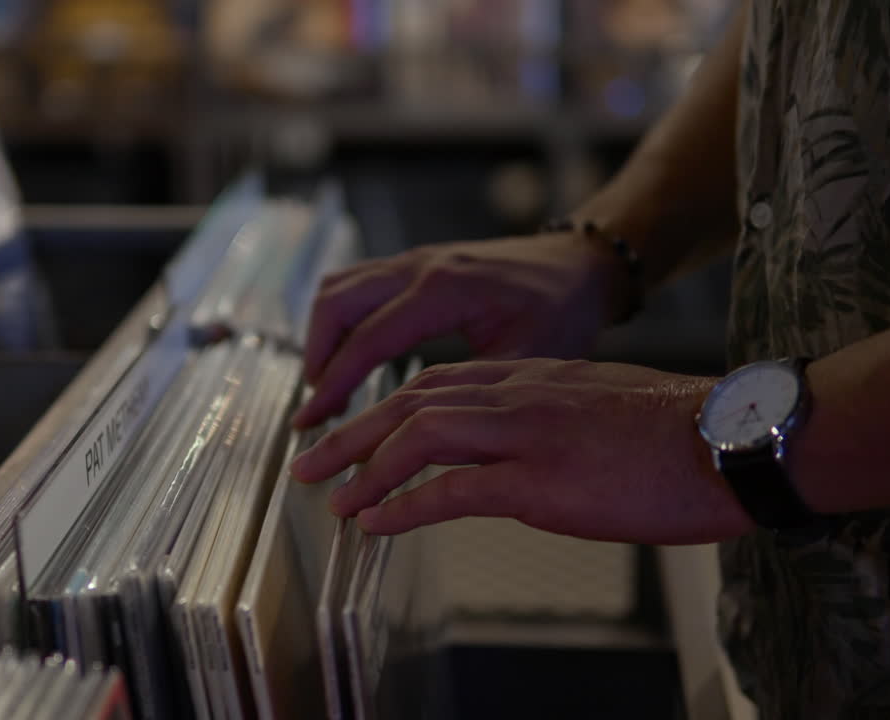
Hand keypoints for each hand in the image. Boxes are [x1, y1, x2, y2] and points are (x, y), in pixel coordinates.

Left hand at [290, 359, 751, 544]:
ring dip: (363, 468)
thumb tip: (511, 448)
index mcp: (527, 376)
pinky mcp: (540, 480)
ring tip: (330, 496)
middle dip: (351, 433)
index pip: (432, 383)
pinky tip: (376, 522)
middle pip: (409, 404)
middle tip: (310, 461)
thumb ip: (541, 416)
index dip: (381, 409)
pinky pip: (452, 489)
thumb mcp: (592, 406)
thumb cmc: (672, 431)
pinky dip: (404, 505)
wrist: (728, 441)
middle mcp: (516, 393)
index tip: (350, 432)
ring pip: (418, 437)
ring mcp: (525, 433)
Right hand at [292, 233, 628, 427]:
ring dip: (322, 336)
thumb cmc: (562, 310)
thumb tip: (432, 443)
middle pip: (336, 303)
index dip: (334, 383)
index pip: (368, 339)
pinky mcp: (413, 264)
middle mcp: (420, 267)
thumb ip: (476, 395)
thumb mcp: (529, 359)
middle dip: (316, 357)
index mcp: (444, 291)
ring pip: (338, 288)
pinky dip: (339, 320)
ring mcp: (413, 260)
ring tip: (326, 386)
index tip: (312, 421)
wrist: (577, 264)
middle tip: (315, 408)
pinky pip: (354, 283)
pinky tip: (348, 356)